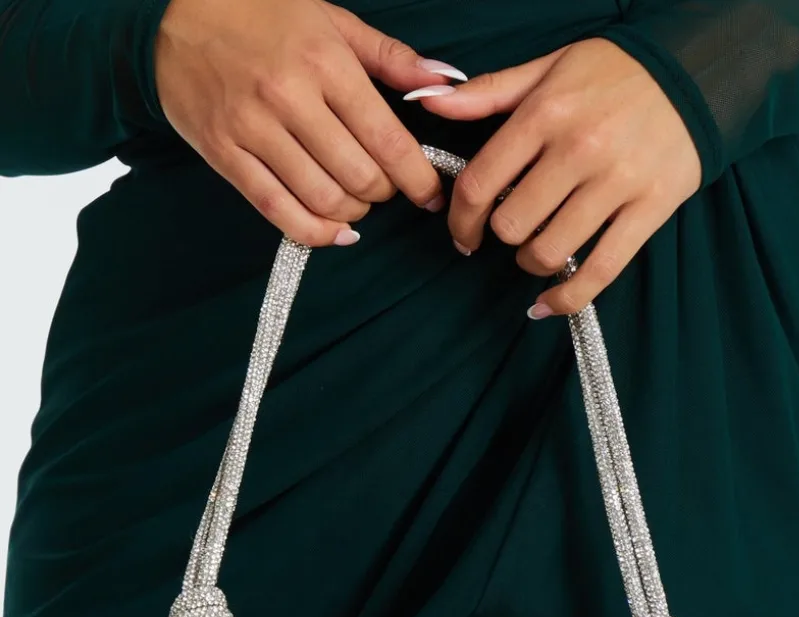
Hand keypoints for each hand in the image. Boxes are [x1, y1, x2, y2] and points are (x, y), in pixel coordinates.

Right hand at [155, 0, 465, 244]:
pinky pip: (279, 212)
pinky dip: (315, 232)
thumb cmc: (258, 13)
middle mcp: (290, 98)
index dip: (417, 178)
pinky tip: (334, 231)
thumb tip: (445, 84)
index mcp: (325, 62)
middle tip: (384, 186)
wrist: (170, 13)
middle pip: (360, 177)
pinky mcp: (225, 155)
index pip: (387, 140)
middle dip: (384, 193)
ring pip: (323, 199)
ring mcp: (253, 129)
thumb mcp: (329, 20)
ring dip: (352, 212)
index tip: (430, 194)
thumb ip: (390, 57)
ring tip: (356, 201)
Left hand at [405, 38, 701, 313]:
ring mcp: (615, 183)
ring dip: (532, 262)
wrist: (696, 73)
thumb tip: (429, 101)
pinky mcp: (648, 211)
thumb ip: (488, 92)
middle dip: (503, 236)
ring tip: (538, 249)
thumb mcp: (549, 67)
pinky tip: (547, 304)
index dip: (461, 220)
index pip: (481, 183)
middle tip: (513, 230)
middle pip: (511, 225)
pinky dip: (567, 299)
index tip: (463, 234)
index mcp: (546, 113)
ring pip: (549, 252)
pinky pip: (599, 272)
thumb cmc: (615, 73)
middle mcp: (578, 149)